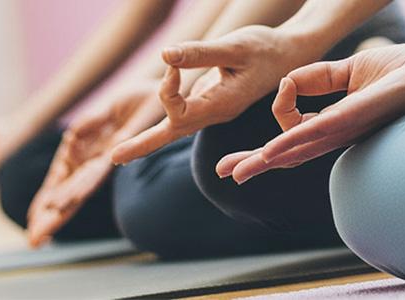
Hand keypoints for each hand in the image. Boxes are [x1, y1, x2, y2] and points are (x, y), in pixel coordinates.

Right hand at [26, 83, 160, 247]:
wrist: (166, 90)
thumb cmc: (139, 104)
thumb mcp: (106, 113)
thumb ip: (88, 125)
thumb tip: (70, 139)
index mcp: (89, 154)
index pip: (61, 182)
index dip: (45, 201)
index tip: (31, 222)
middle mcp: (98, 161)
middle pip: (68, 193)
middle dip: (50, 216)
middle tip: (32, 241)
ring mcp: (110, 158)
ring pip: (80, 187)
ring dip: (62, 207)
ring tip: (46, 227)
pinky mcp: (124, 148)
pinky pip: (99, 170)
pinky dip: (82, 185)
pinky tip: (70, 200)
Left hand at [111, 25, 321, 163]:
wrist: (291, 54)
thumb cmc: (265, 48)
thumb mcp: (233, 47)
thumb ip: (199, 53)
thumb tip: (164, 56)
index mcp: (222, 104)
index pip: (180, 109)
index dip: (168, 88)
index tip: (172, 63)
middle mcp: (216, 112)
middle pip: (173, 132)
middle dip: (143, 144)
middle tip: (113, 158)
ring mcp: (214, 109)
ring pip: (176, 127)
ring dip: (148, 140)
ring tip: (120, 155)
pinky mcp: (212, 101)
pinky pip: (183, 116)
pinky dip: (163, 124)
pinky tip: (148, 135)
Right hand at [215, 43, 404, 183]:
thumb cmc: (404, 71)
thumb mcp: (351, 69)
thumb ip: (319, 77)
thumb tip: (288, 82)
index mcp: (337, 123)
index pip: (294, 136)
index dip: (272, 127)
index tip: (281, 90)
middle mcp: (340, 133)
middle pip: (290, 153)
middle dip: (256, 162)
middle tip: (226, 173)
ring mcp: (348, 128)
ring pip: (299, 148)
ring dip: (266, 160)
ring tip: (240, 170)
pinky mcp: (357, 117)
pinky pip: (319, 130)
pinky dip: (293, 140)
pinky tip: (272, 150)